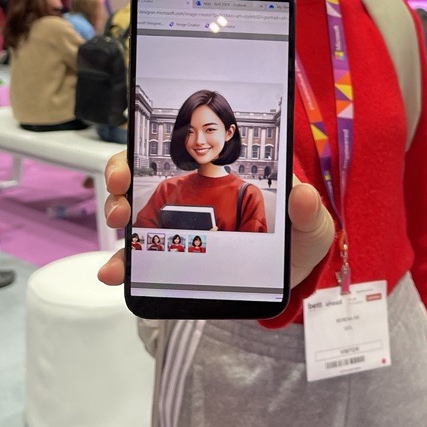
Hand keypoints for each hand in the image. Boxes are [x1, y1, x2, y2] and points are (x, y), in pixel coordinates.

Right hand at [98, 158, 334, 289]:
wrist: (285, 284)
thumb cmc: (295, 243)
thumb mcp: (309, 225)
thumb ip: (308, 211)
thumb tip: (303, 193)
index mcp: (223, 175)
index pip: (181, 145)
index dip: (150, 141)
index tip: (134, 159)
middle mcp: (193, 192)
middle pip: (144, 169)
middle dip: (121, 173)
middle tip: (119, 192)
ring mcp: (179, 223)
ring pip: (135, 209)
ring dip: (117, 215)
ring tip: (118, 237)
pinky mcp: (173, 253)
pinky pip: (141, 254)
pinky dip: (124, 262)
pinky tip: (116, 272)